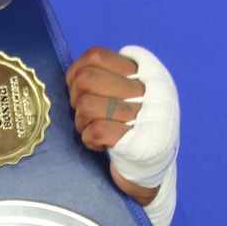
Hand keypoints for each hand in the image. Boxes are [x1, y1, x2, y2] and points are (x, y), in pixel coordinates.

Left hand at [65, 47, 155, 206]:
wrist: (153, 169)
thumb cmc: (133, 129)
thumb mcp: (125, 95)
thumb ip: (105, 78)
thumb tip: (73, 75)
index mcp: (142, 72)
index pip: (95, 56)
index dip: (76, 72)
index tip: (79, 91)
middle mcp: (145, 89)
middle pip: (85, 79)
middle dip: (76, 99)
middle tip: (87, 114)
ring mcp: (143, 114)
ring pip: (86, 105)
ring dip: (82, 123)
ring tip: (95, 129)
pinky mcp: (135, 141)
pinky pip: (95, 131)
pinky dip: (90, 140)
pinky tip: (102, 145)